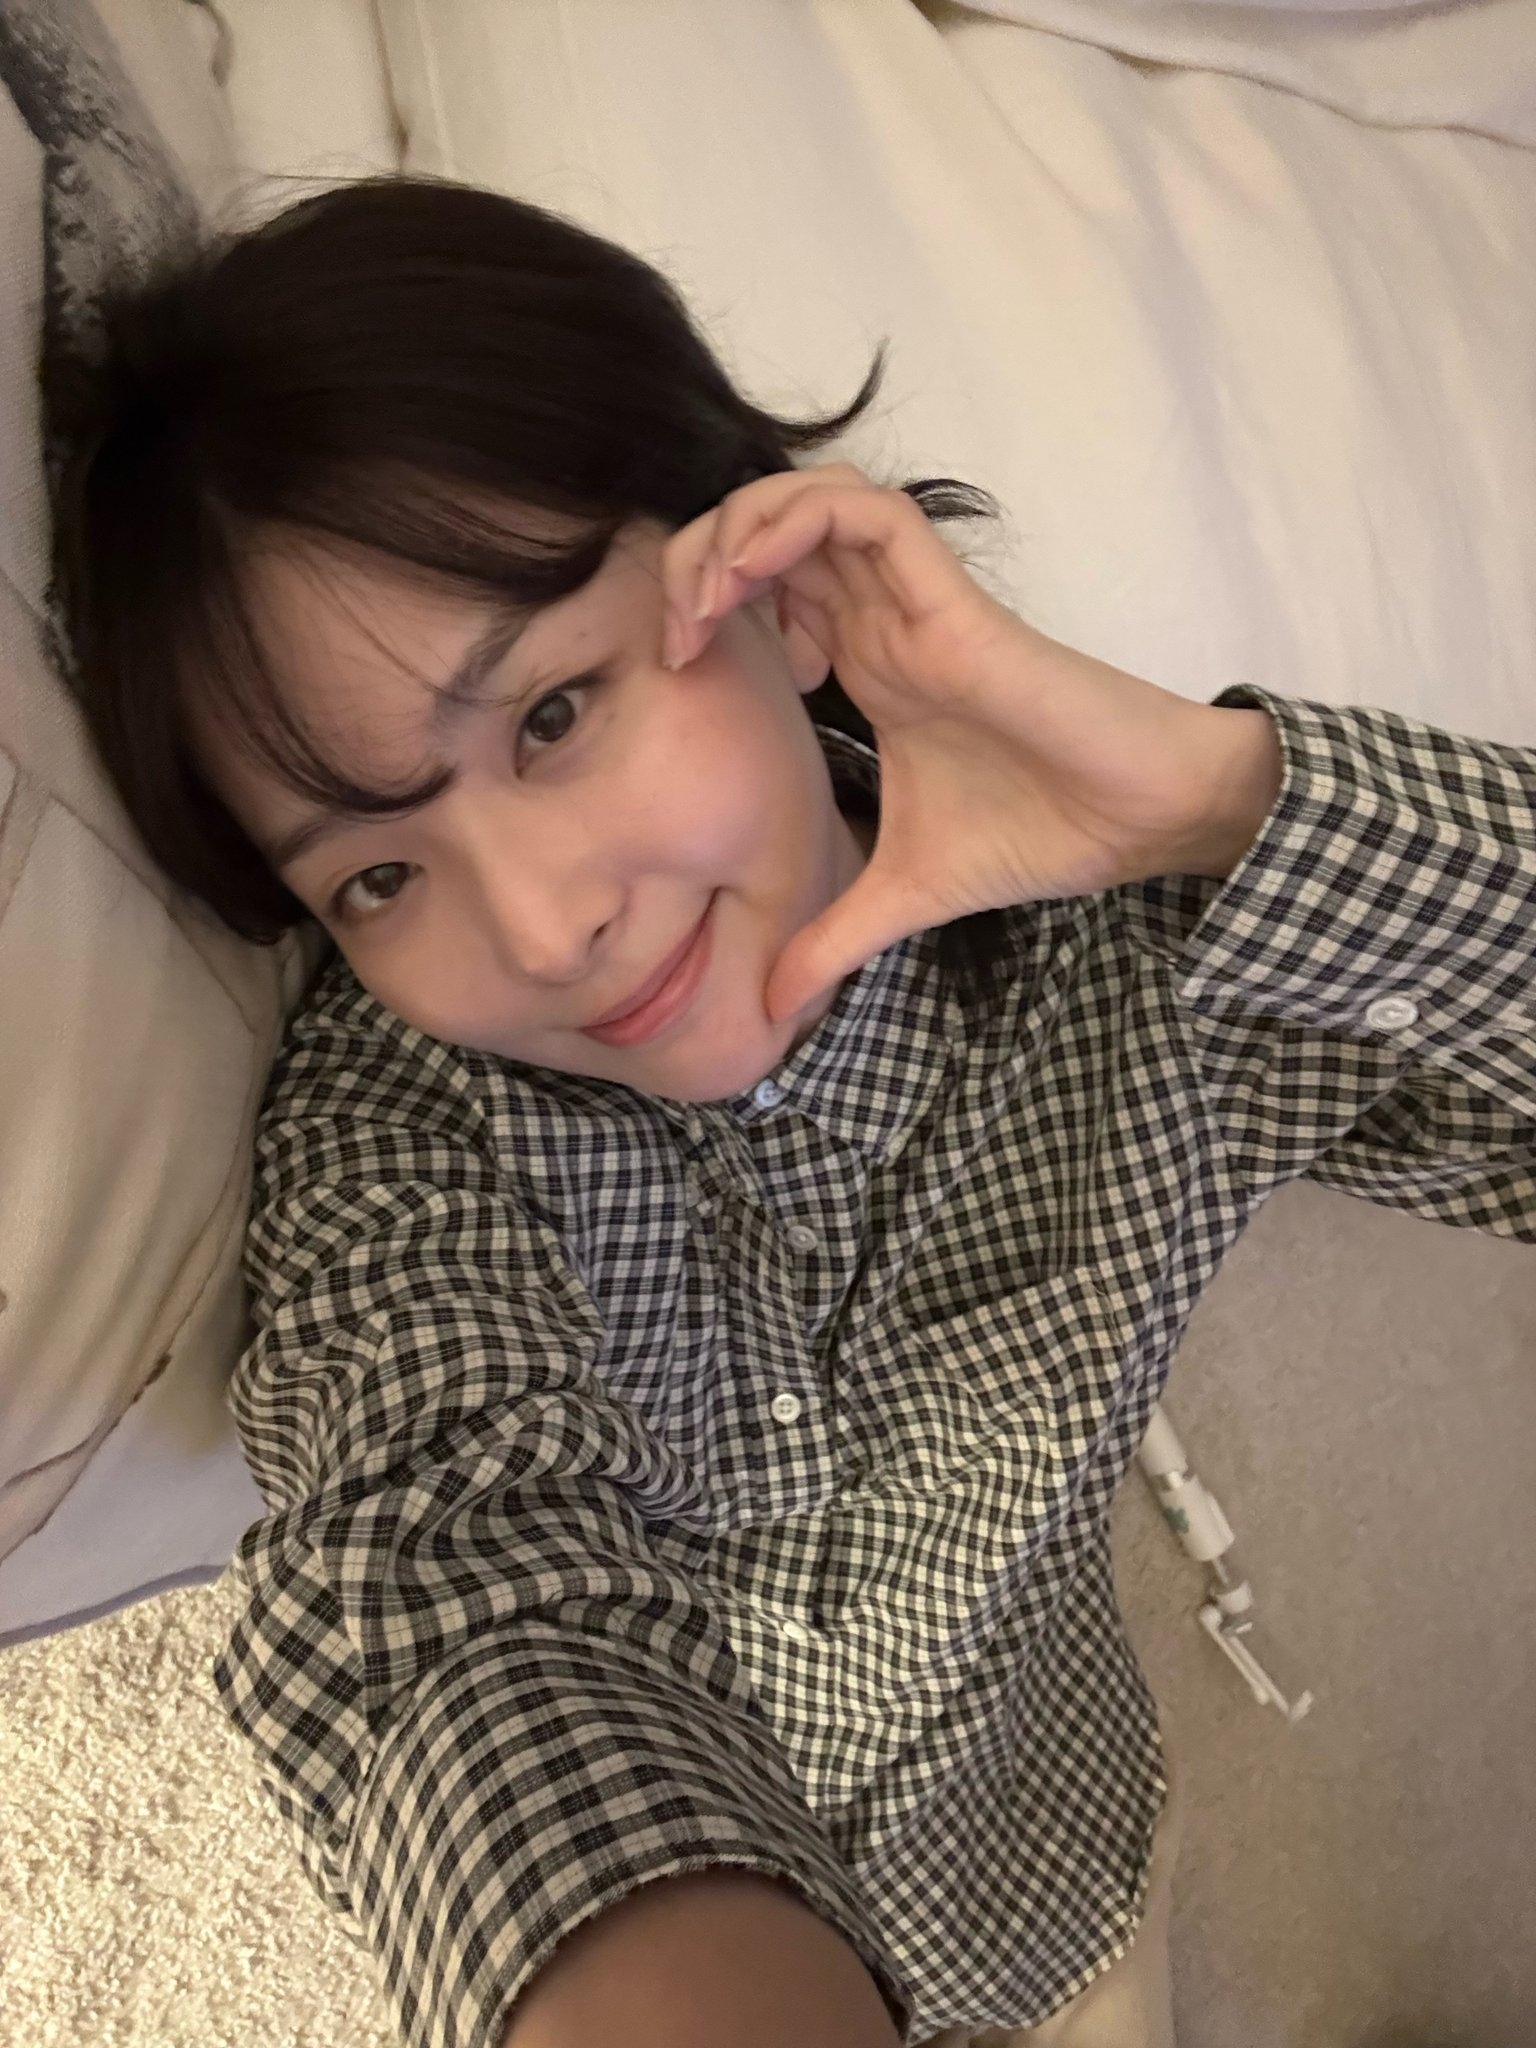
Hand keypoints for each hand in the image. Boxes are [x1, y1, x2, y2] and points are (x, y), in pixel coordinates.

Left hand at [662, 463, 1274, 1025]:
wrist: (1133, 824)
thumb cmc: (1038, 834)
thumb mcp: (903, 895)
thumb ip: (833, 938)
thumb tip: (767, 1009)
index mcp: (866, 665)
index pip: (767, 589)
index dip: (705, 608)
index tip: (679, 672)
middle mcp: (881, 620)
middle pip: (769, 530)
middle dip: (698, 558)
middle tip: (673, 633)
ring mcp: (913, 603)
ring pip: (808, 500)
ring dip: (738, 530)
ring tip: (704, 601)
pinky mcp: (949, 599)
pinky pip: (867, 514)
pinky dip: (798, 521)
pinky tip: (758, 576)